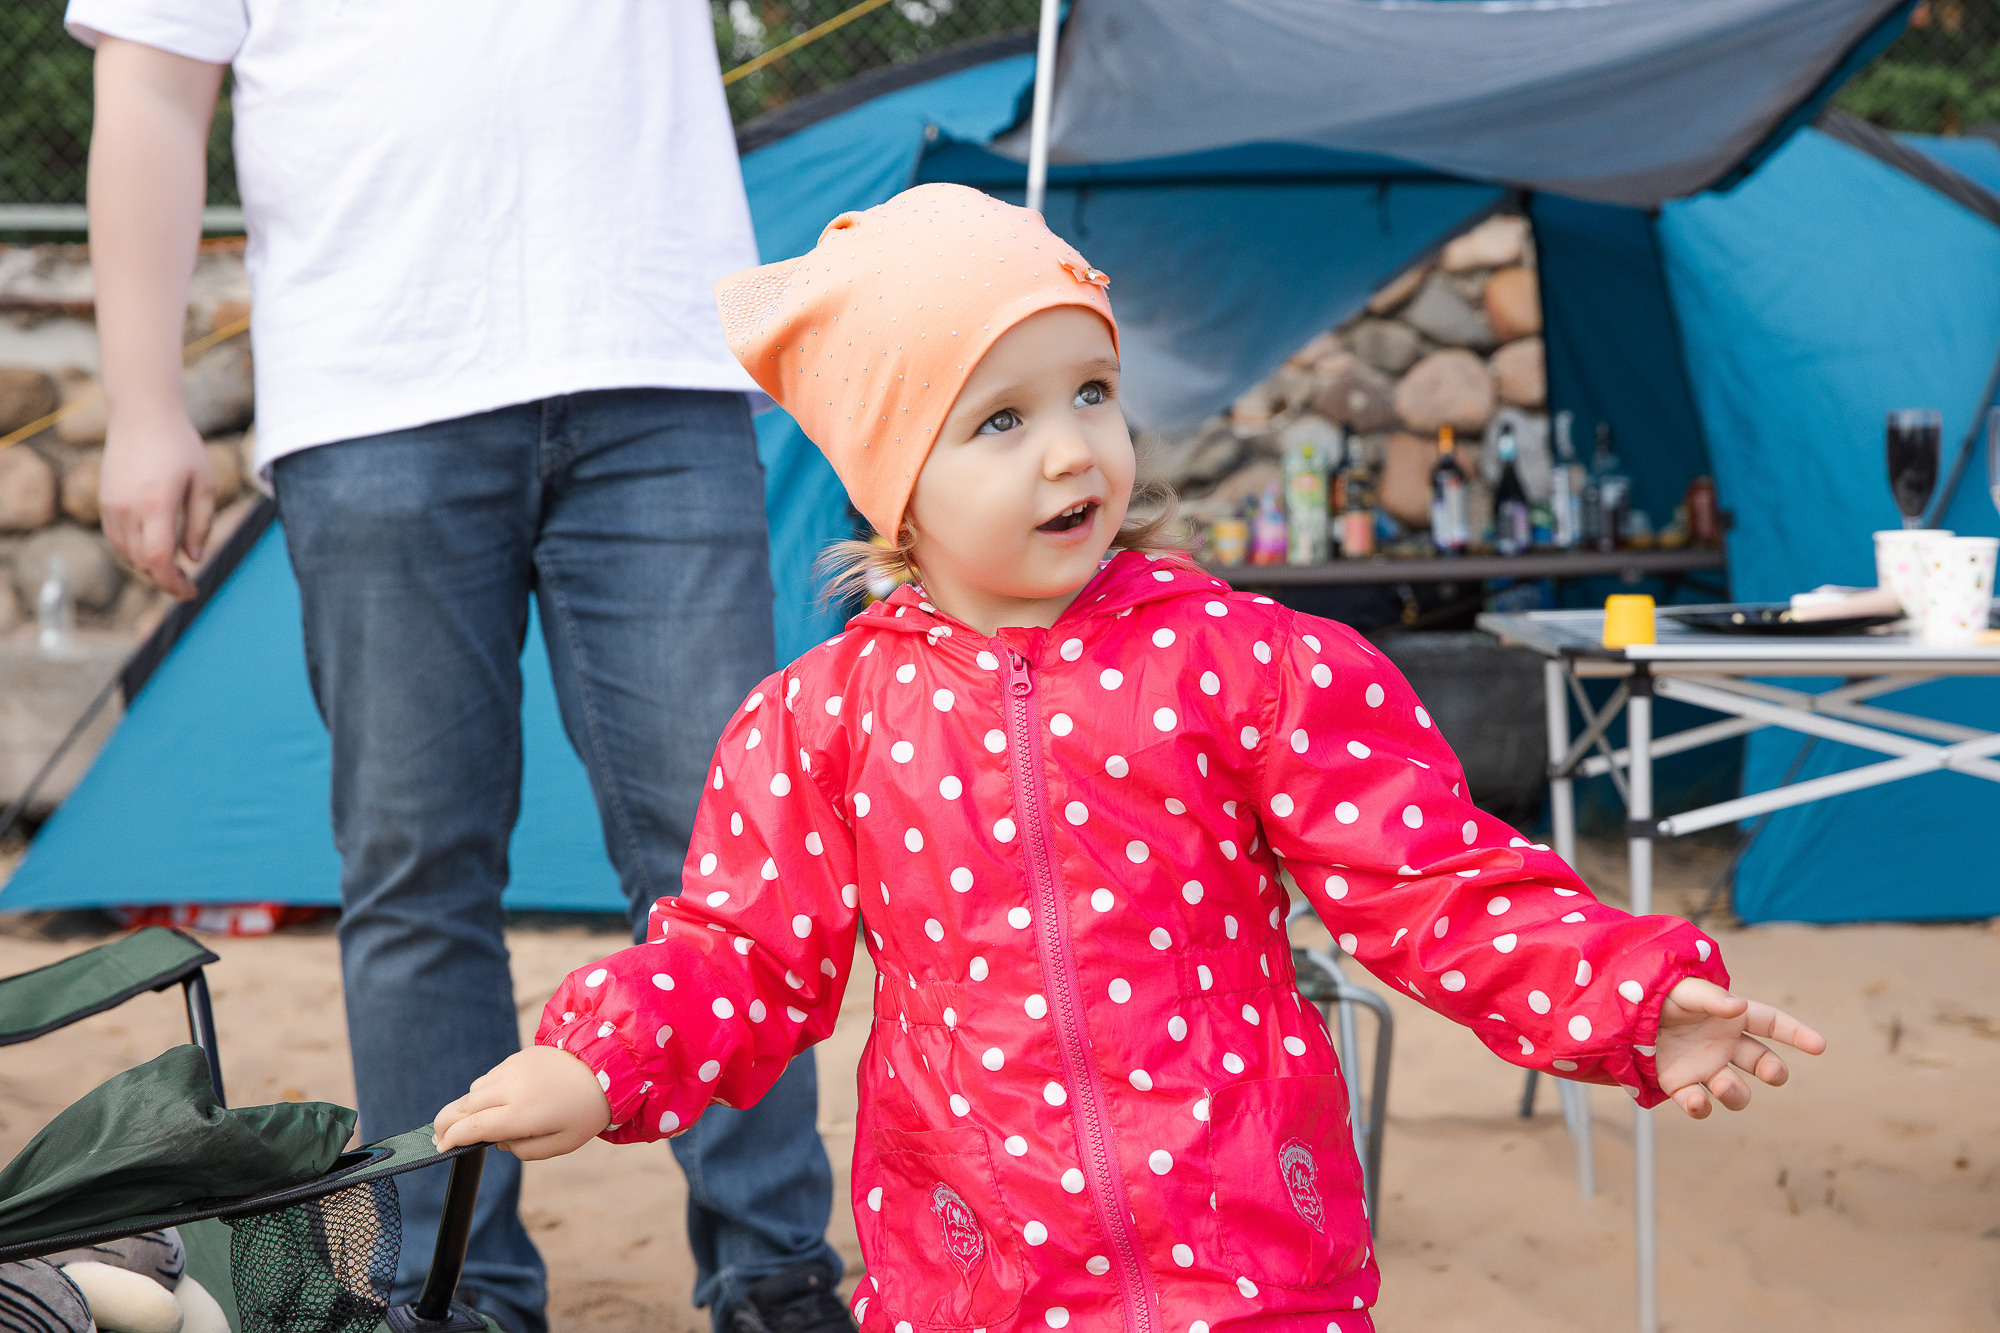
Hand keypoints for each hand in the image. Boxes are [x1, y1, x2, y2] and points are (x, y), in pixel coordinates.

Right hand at [100, 409, 212, 599]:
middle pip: (141, 563)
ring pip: (126, 555)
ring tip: (173, 571)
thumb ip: (200, 523)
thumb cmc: (180, 445)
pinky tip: (152, 553)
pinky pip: (116, 539)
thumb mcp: (203, 483)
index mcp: (156, 505)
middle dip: (165, 580)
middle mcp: (128, 509)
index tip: (192, 592)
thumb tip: (193, 559)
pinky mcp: (104, 501)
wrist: (142, 414)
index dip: (173, 583)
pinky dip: (133, 553)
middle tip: (187, 585)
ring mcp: (111, 505)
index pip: (158, 560)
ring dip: (149, 569)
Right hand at [433, 1046, 612, 1160]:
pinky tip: (497, 1102)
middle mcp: (511, 1088)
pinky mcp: (517, 1057)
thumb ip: (522, 1149)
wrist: (607, 1067)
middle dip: (445, 1123)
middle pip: (463, 1107)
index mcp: (521, 1114)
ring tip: (472, 1122)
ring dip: (468, 1107)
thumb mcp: (559, 1144)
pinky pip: (490, 1077)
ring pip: (474, 1090)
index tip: (440, 1148)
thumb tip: (496, 1141)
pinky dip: (485, 1091)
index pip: (472, 1128)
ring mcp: (512, 1069)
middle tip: (438, 1137)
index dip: (451, 1139)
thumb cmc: (585, 1112)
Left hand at [1654, 976, 1825, 1117]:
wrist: (1620, 1013)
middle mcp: (1723, 1045)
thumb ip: (1711, 999)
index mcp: (1730, 1018)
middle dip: (1773, 1070)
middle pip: (1762, 1062)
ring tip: (1722, 1085)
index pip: (1771, 1023)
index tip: (1820, 1046)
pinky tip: (1696, 1101)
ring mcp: (1704, 1067)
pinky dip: (1700, 1107)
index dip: (1796, 1033)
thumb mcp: (1683, 990)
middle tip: (1773, 1073)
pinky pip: (1698, 1104)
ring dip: (1736, 1093)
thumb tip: (1738, 1007)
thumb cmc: (1657, 995)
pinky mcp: (1679, 1085)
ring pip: (1735, 1091)